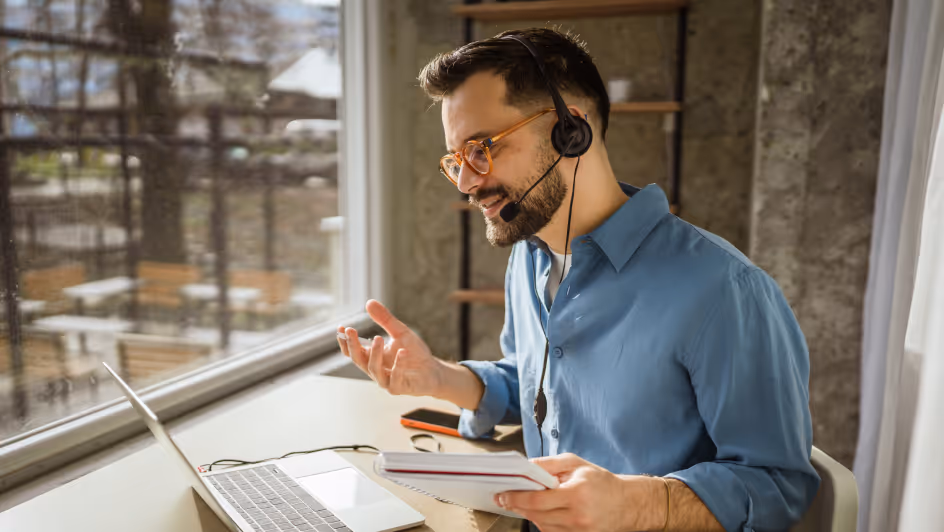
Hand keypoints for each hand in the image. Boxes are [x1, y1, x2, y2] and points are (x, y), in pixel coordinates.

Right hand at [337, 300, 443, 396]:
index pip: (353, 351)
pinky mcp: (398, 388)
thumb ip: (385, 320)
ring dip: (374, 353)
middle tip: (351, 330)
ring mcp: (385, 381)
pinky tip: (402, 352)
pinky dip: (398, 365)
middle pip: (358, 359)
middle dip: (353, 345)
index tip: (342, 327)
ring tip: (378, 337)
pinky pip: (395, 378)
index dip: (345, 340)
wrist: (433, 371)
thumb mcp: (400, 332)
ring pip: (373, 368)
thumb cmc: (415, 353)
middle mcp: (375, 370)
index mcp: (372, 358)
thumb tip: (369, 302)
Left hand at [495, 453, 664, 531]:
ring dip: (530, 514)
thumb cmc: (602, 482)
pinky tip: (543, 512)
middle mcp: (577, 516)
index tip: (502, 495)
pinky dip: (543, 522)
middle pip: (536, 515)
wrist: (628, 504)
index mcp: (576, 493)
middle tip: (505, 498)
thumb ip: (549, 464)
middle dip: (518, 506)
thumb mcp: (576, 464)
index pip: (537, 499)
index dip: (516, 497)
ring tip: (525, 502)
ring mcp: (579, 531)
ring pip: (542, 526)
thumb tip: (526, 466)